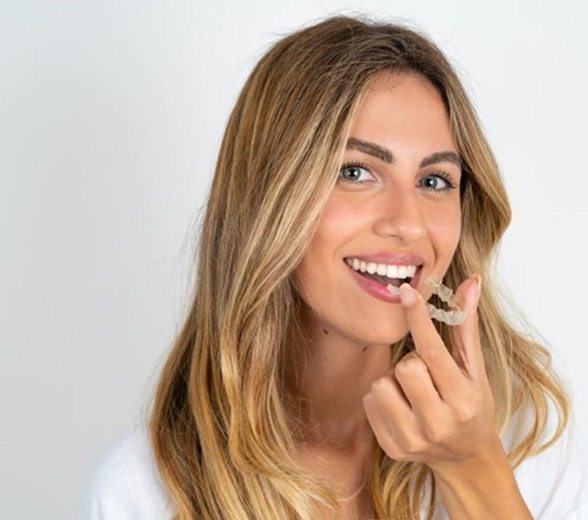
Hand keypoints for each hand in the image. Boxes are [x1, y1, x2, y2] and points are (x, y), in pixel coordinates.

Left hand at [362, 274, 500, 471]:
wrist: (465, 459)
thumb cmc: (473, 407)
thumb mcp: (475, 370)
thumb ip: (466, 327)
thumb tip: (470, 283)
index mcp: (462, 400)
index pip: (433, 352)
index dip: (418, 318)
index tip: (405, 291)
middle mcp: (437, 423)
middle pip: (403, 367)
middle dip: (411, 362)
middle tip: (426, 374)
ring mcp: (412, 439)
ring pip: (381, 384)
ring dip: (393, 381)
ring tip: (413, 392)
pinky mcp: (392, 447)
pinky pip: (370, 401)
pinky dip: (382, 398)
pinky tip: (402, 406)